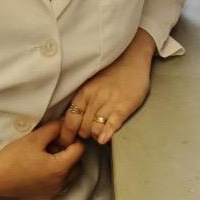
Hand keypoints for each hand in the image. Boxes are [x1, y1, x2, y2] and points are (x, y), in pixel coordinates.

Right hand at [0, 119, 84, 199]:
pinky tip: (38, 168)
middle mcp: (60, 184)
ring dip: (62, 164)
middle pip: (76, 163)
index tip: (61, 133)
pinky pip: (56, 185)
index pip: (79, 149)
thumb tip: (64, 122)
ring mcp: (52, 193)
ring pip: (67, 175)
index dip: (72, 137)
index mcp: (60, 168)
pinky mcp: (44, 198)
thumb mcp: (34, 138)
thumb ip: (53, 128)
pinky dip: (53, 176)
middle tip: (52, 143)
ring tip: (44, 155)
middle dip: (68, 151)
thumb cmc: (11, 159)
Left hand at [59, 29, 155, 146]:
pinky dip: (107, 133)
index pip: (69, 120)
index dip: (66, 135)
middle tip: (86, 137)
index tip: (67, 142)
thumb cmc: (112, 72)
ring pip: (95, 128)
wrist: (132, 57)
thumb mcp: (91, 84)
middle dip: (83, 136)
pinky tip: (103, 139)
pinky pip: (113, 123)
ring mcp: (110, 101)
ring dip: (95, 135)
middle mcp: (94, 97)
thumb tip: (72, 120)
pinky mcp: (125, 105)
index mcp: (84, 92)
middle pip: (82, 128)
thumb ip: (83, 100)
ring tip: (98, 134)